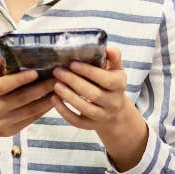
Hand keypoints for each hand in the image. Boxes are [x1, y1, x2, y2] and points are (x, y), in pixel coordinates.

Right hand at [0, 58, 55, 149]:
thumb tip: (0, 59)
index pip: (3, 85)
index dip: (20, 79)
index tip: (36, 72)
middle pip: (21, 98)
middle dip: (41, 88)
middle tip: (56, 78)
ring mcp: (2, 123)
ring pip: (29, 111)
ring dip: (46, 100)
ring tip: (59, 89)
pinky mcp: (11, 131)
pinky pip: (31, 119)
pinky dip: (43, 110)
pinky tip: (52, 101)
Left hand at [51, 47, 147, 169]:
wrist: (115, 110)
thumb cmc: (110, 83)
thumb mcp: (116, 69)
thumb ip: (113, 57)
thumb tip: (108, 48)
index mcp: (120, 85)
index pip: (106, 79)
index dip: (89, 72)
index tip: (72, 64)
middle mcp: (114, 102)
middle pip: (94, 95)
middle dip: (74, 82)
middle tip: (58, 71)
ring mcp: (103, 116)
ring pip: (86, 109)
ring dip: (69, 97)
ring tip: (55, 85)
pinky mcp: (91, 126)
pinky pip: (77, 121)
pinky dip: (64, 112)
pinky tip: (54, 99)